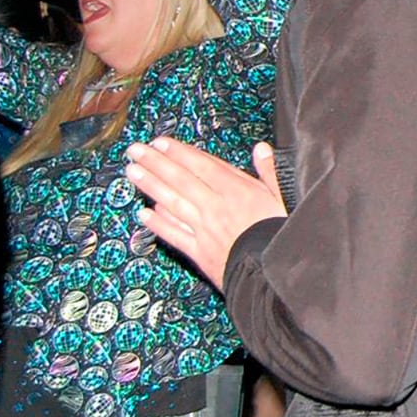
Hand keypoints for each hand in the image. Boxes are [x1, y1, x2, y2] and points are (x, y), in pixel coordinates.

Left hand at [125, 138, 288, 289]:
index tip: (160, 142)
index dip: (179, 153)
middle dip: (155, 163)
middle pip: (180, 180)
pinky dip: (158, 223)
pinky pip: (174, 234)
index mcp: (237, 191)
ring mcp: (203, 229)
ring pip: (172, 203)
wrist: (273, 274)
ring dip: (150, 186)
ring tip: (132, 172)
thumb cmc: (281, 234)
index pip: (201, 165)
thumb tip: (261, 148)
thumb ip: (270, 171)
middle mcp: (215, 207)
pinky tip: (143, 213)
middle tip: (135, 150)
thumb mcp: (284, 197)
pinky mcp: (199, 251)